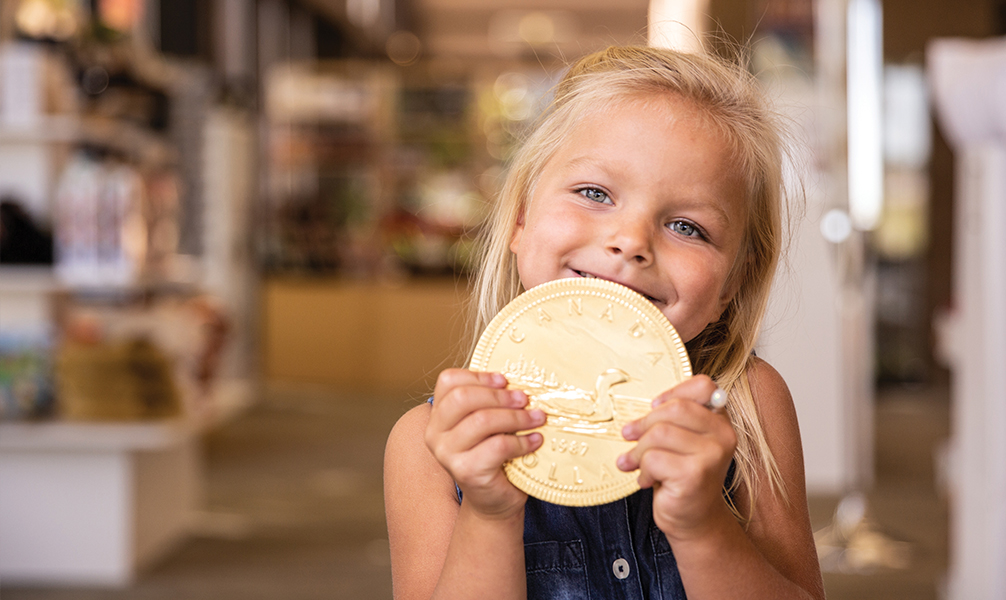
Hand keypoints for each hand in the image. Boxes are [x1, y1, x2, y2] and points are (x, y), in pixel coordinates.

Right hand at [425, 369, 545, 518]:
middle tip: (525, 399)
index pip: (449, 381)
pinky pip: (497, 445)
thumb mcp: (488, 425)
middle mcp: (435, 433)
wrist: (494, 500)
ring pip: (481, 420)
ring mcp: (447, 454)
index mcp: (438, 415)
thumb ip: (491, 403)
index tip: (505, 381)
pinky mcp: (465, 471)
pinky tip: (534, 441)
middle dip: (498, 395)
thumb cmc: (493, 457)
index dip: (479, 376)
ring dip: (516, 417)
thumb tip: (519, 381)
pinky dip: (521, 441)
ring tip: (537, 418)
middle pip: (462, 397)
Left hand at [616, 375, 736, 540]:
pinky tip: (647, 480)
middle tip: (629, 435)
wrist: (695, 520)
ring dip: (638, 451)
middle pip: (674, 409)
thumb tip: (644, 405)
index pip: (703, 386)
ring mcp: (712, 455)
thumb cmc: (683, 476)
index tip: (653, 407)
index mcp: (721, 421)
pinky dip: (642, 470)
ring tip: (634, 463)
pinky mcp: (694, 475)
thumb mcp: (682, 441)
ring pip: (659, 434)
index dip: (673, 392)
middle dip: (644, 424)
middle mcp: (723, 435)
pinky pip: (653, 459)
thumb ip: (673, 419)